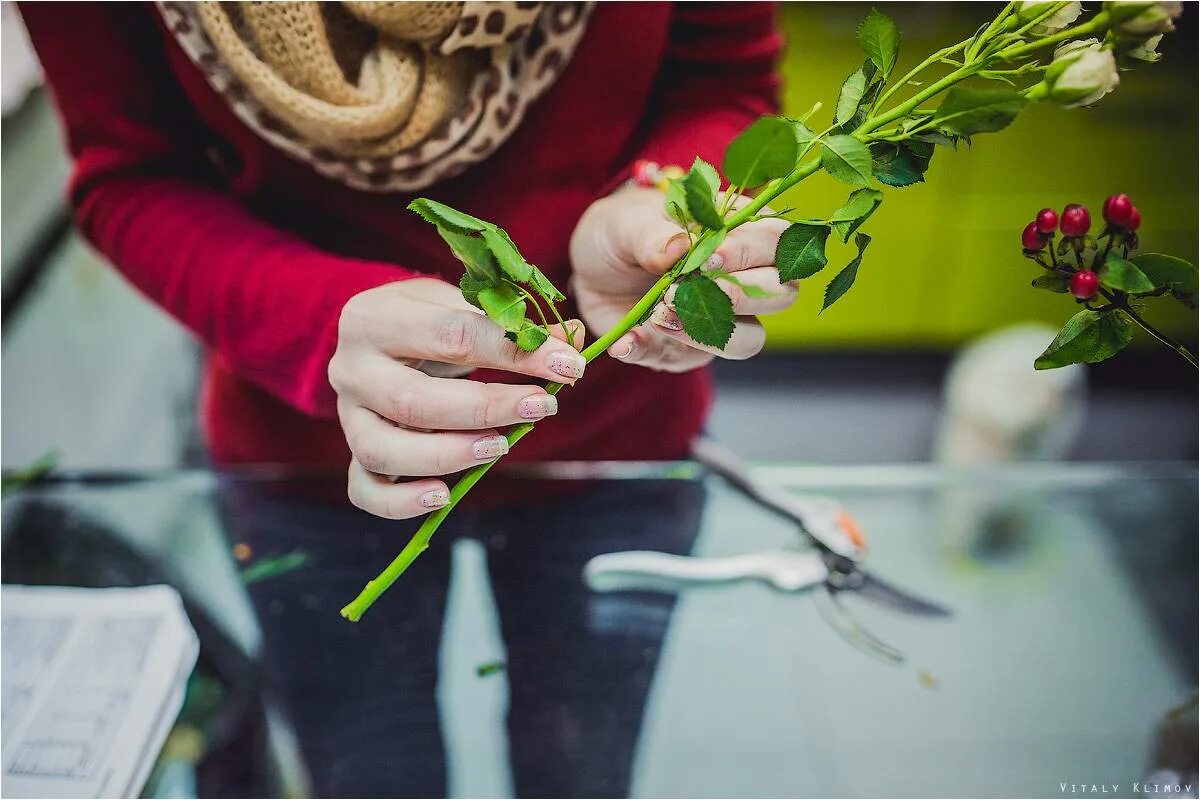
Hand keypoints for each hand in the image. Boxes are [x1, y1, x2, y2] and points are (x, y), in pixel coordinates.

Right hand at [329, 278, 584, 519]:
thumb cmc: (429, 319)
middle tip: (541, 406)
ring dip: (448, 455)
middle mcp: (350, 369)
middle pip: (412, 401)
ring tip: (500, 446)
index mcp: (373, 318)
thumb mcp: (465, 305)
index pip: (450, 335)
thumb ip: (515, 326)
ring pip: (383, 450)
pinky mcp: (352, 453)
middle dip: (485, 408)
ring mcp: (347, 416)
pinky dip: (401, 502)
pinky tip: (443, 495)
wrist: (378, 333)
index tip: (567, 364)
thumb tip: (573, 341)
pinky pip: (365, 490)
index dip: (513, 352)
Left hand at [569, 184, 796, 372]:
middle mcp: (743, 278)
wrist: (591, 273)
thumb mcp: (627, 224)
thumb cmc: (622, 233)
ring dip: (706, 331)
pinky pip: (686, 361)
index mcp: (740, 232)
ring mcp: (722, 320)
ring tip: (658, 314)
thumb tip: (676, 248)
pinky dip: (653, 351)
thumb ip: (652, 235)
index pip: (777, 241)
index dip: (751, 251)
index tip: (709, 257)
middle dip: (741, 295)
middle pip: (782, 293)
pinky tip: (626, 340)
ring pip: (750, 340)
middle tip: (685, 288)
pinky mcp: (690, 351)